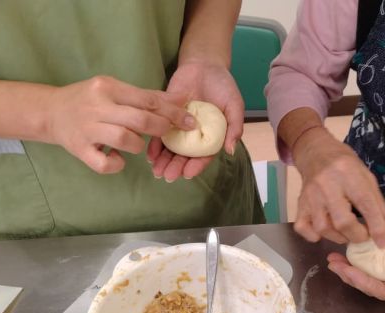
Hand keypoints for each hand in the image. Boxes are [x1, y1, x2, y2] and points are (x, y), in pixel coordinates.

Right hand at [46, 76, 194, 173]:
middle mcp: (97, 107)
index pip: (147, 100)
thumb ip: (145, 97)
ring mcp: (87, 129)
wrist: (50, 112)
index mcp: (107, 87)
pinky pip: (104, 164)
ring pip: (124, 140)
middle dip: (162, 128)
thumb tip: (180, 99)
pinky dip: (116, 164)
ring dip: (138, 145)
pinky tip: (118, 159)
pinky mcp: (79, 150)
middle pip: (139, 120)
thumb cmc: (89, 100)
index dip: (172, 112)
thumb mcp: (115, 90)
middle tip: (171, 134)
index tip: (190, 120)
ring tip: (136, 144)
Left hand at [147, 61, 243, 181]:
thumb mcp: (234, 105)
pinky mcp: (166, 116)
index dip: (195, 166)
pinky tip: (150, 155)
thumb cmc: (223, 86)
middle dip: (175, 167)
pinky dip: (155, 144)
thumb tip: (230, 150)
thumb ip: (235, 127)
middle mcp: (194, 136)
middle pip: (184, 156)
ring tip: (156, 170)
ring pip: (171, 148)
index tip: (187, 174)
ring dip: (163, 161)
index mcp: (211, 136)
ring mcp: (179, 127)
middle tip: (167, 176)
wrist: (204, 65)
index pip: (203, 156)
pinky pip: (159, 132)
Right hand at [293, 128, 384, 246]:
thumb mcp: (367, 179)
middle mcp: (327, 185)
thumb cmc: (345, 166)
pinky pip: (302, 227)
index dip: (377, 227)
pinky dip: (313, 236)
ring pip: (323, 227)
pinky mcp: (300, 204)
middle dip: (357, 236)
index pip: (366, 204)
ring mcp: (311, 196)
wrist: (316, 152)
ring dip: (338, 237)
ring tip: (347, 234)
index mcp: (349, 175)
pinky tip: (325, 233)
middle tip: (363, 236)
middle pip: (342, 221)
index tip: (383, 242)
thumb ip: (380, 205)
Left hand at [326, 212, 384, 299]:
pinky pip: (376, 254)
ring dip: (353, 264)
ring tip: (335, 257)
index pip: (383, 290)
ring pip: (371, 269)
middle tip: (333, 264)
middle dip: (351, 275)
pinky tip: (350, 244)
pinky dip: (363, 251)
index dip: (363, 283)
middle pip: (372, 282)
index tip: (347, 272)